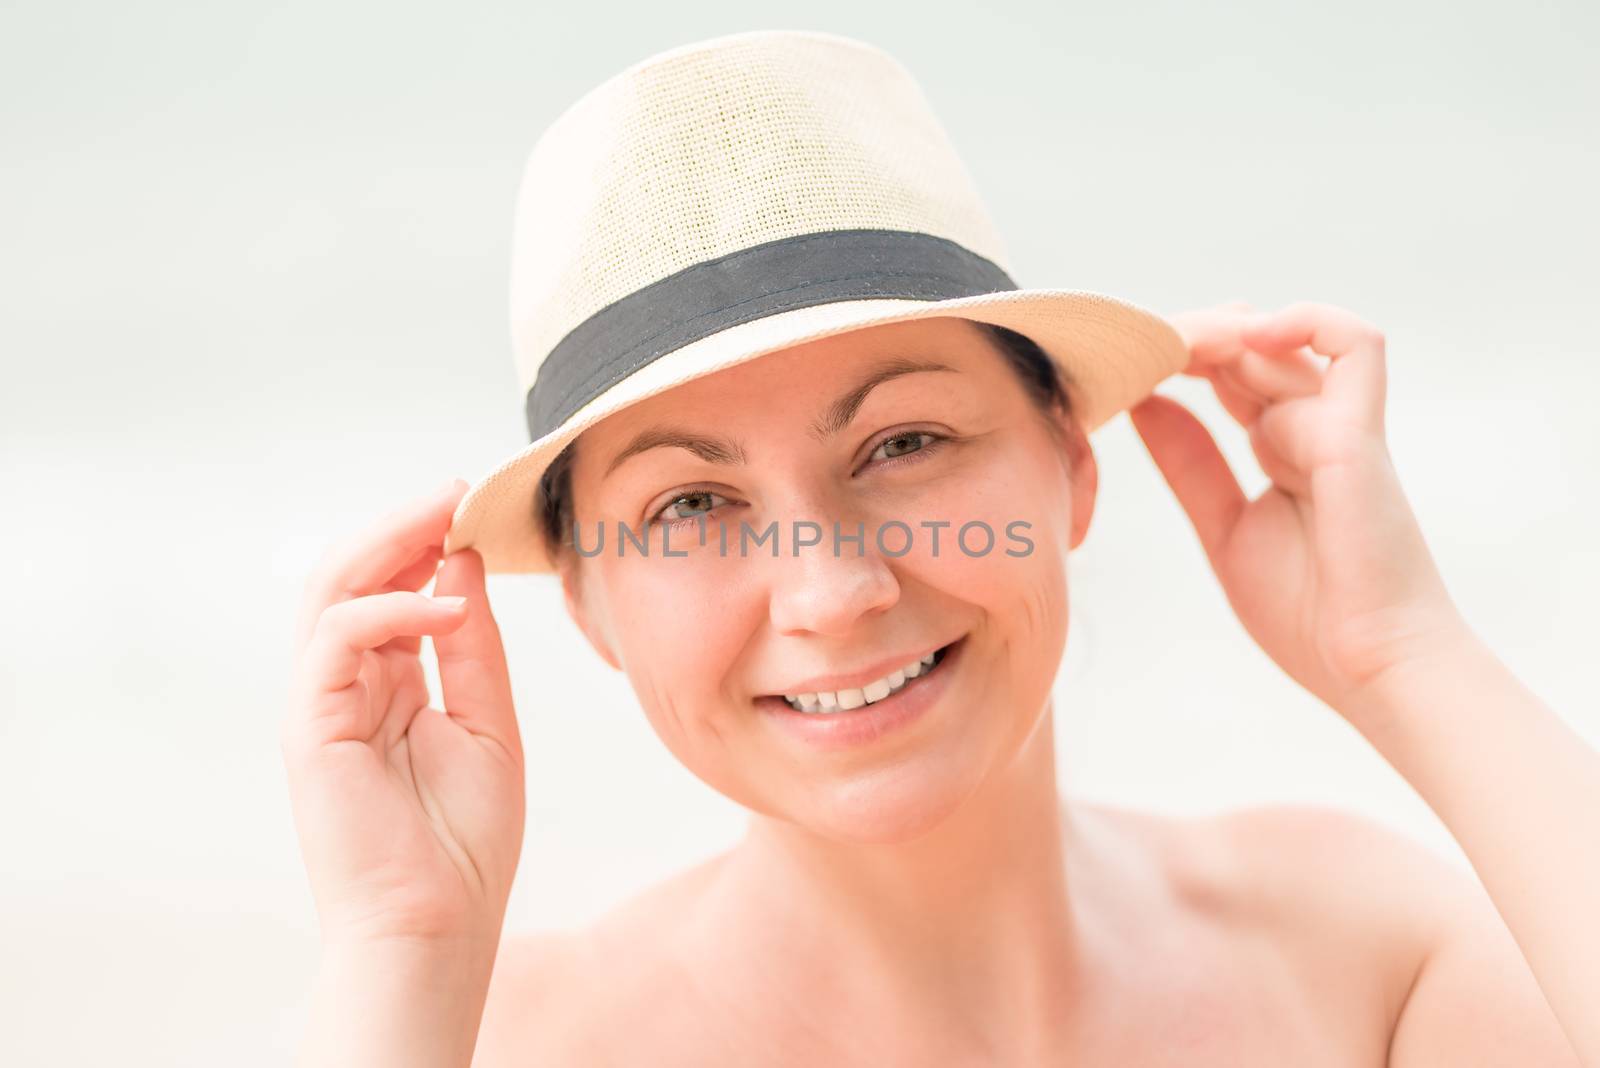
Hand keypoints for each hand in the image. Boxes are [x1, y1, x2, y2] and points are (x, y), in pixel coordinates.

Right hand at [282, 479, 524, 951]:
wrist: (436, 923)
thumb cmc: (463, 840)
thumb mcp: (487, 720)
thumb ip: (473, 645)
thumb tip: (463, 563)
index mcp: (389, 687)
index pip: (392, 592)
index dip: (425, 545)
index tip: (471, 509)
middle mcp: (349, 686)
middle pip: (354, 578)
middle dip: (403, 527)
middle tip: (454, 490)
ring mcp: (323, 702)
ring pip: (331, 591)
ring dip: (388, 544)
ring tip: (444, 515)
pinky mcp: (309, 723)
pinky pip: (334, 637)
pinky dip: (388, 608)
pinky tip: (444, 606)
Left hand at [1128, 300, 1472, 716]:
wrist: (1371, 670)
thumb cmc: (1310, 616)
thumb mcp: (1223, 528)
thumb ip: (1190, 465)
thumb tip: (1145, 406)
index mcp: (1282, 449)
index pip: (1227, 375)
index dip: (1176, 360)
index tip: (1121, 369)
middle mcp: (1311, 427)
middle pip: (1246, 349)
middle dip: (1185, 339)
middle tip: (1129, 347)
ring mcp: (1337, 424)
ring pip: (1282, 340)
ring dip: (1217, 332)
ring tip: (1163, 345)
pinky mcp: (1358, 434)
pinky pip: (1356, 345)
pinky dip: (1307, 322)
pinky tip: (1248, 336)